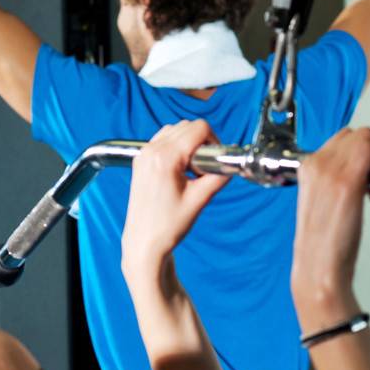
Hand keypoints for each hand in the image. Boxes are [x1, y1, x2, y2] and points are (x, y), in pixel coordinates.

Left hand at [121, 120, 230, 284]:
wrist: (144, 242)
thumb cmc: (167, 226)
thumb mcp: (199, 200)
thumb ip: (218, 178)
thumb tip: (229, 166)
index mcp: (165, 158)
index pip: (198, 129)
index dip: (213, 141)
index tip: (215, 160)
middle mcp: (151, 151)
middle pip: (186, 126)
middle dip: (201, 142)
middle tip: (204, 168)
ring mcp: (143, 155)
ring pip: (174, 130)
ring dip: (188, 143)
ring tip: (192, 170)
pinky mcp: (140, 161)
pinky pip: (162, 141)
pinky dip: (176, 148)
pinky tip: (180, 171)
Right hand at [291, 128, 369, 324]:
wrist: (319, 267)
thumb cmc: (322, 244)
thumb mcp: (320, 204)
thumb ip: (331, 183)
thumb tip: (356, 173)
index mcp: (306, 168)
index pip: (339, 140)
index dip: (357, 152)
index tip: (365, 171)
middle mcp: (317, 164)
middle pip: (355, 135)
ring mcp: (332, 170)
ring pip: (366, 137)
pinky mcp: (348, 181)